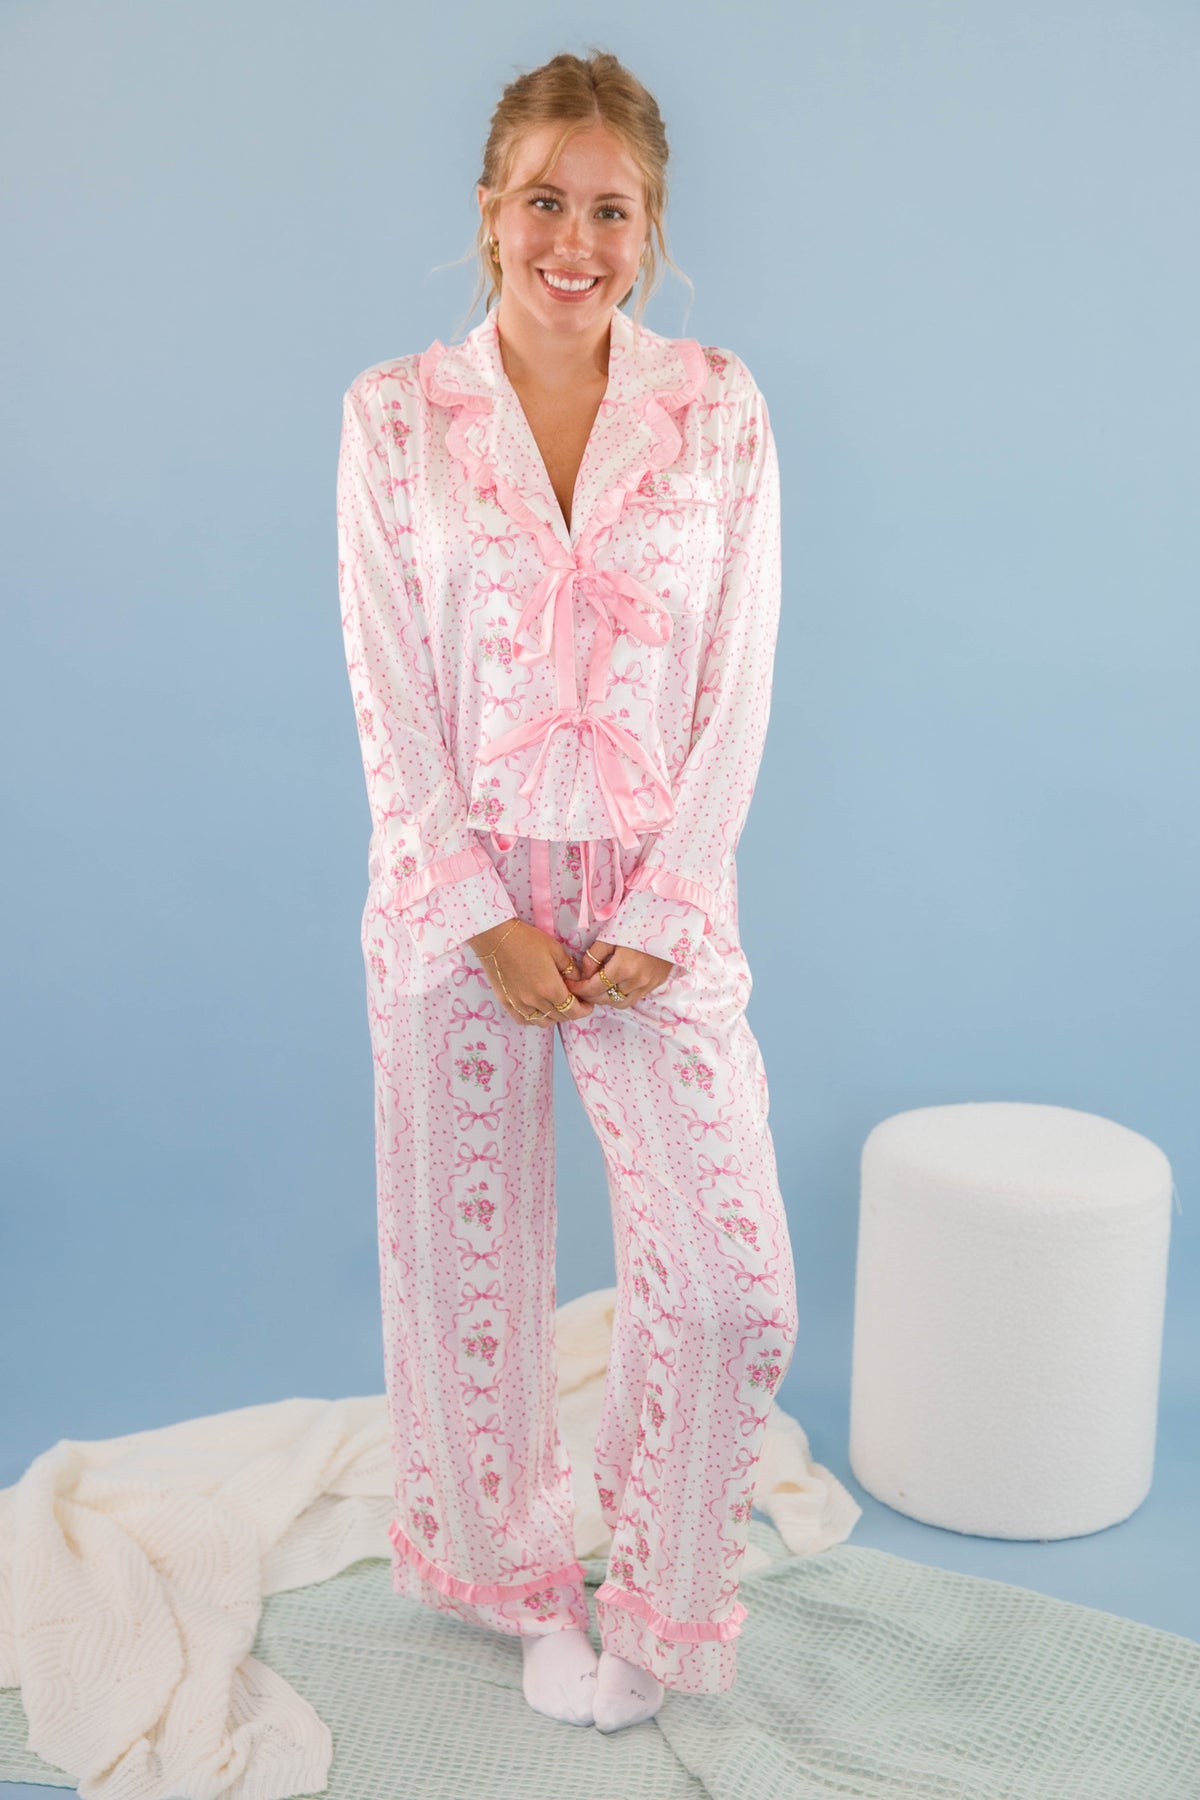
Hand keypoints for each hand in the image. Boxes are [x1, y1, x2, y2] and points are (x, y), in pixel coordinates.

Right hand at [468, 917, 595, 1026]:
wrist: (495, 937)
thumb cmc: (526, 939)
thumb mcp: (555, 950)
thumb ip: (570, 969)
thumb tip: (578, 981)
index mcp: (551, 989)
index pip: (573, 1011)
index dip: (584, 1010)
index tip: (588, 1005)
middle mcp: (535, 1001)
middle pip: (560, 1017)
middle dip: (571, 1012)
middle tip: (575, 1002)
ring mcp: (519, 1004)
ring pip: (542, 1022)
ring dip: (553, 1017)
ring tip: (556, 1005)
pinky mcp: (506, 1003)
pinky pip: (524, 1020)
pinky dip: (534, 1018)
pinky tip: (537, 1008)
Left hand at [561, 937, 674, 1007]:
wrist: (670, 926)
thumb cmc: (638, 926)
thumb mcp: (611, 936)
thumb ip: (594, 956)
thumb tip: (585, 974)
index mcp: (623, 968)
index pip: (594, 988)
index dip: (579, 989)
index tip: (570, 987)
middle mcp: (636, 981)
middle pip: (605, 999)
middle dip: (590, 996)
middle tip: (580, 989)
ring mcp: (647, 985)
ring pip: (619, 1003)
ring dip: (605, 999)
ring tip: (596, 989)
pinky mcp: (654, 985)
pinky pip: (632, 999)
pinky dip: (619, 997)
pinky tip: (613, 987)